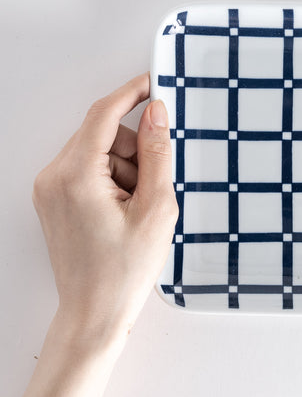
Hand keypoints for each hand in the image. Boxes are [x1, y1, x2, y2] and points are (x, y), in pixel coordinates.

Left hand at [31, 72, 178, 348]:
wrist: (95, 312)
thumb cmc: (124, 270)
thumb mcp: (156, 207)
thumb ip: (157, 153)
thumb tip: (156, 114)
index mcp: (75, 176)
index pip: (103, 114)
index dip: (131, 93)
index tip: (154, 84)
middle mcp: (53, 177)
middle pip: (101, 134)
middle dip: (133, 150)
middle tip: (152, 185)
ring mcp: (49, 189)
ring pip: (97, 152)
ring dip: (124, 168)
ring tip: (136, 208)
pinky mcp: (53, 199)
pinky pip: (87, 170)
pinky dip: (111, 180)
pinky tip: (123, 210)